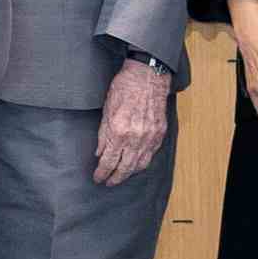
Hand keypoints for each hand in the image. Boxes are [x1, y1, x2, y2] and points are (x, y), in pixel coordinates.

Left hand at [93, 58, 171, 185]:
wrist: (147, 75)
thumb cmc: (124, 88)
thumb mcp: (106, 110)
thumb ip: (103, 135)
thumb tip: (100, 153)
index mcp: (120, 131)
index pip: (109, 161)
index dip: (102, 172)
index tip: (97, 178)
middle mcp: (136, 138)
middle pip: (125, 168)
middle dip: (116, 178)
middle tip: (109, 183)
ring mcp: (150, 137)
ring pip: (140, 164)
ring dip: (129, 173)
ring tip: (121, 176)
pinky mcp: (160, 133)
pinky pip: (151, 155)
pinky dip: (142, 162)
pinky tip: (136, 164)